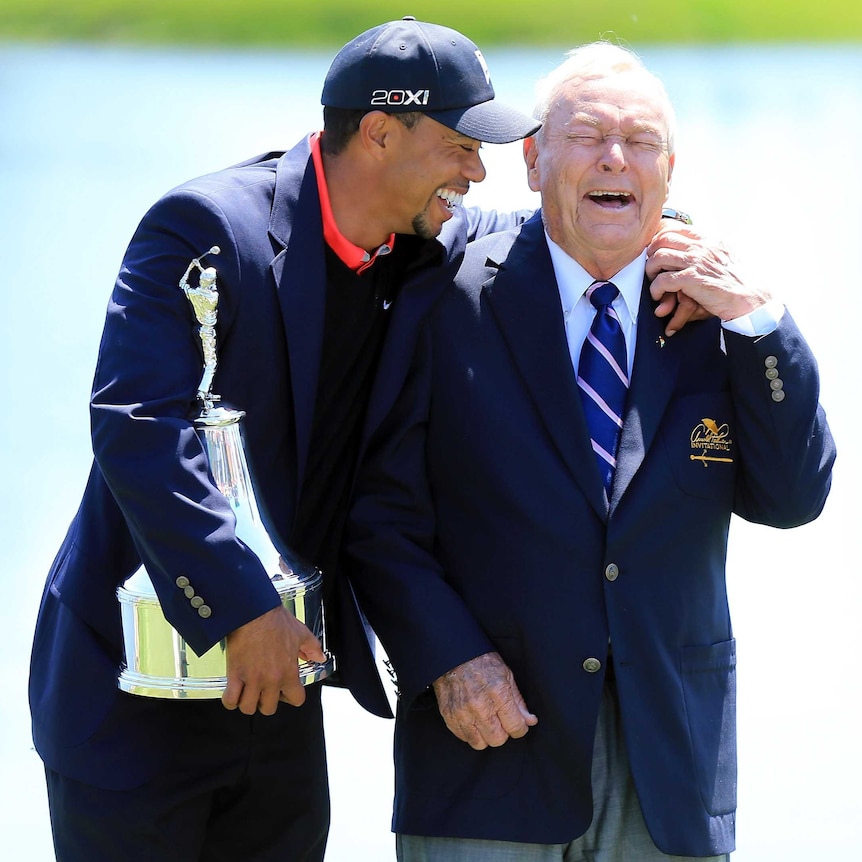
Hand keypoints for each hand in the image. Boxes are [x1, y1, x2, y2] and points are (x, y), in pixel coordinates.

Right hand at [222, 605, 327, 714]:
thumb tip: (320, 657)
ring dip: (247, 701)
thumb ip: (312, 648)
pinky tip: (233, 691)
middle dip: (265, 701)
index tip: (285, 691)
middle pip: (268, 708)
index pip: (296, 700)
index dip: (291, 697)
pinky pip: (230, 700)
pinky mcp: (235, 675)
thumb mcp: (301, 633)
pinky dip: (230, 700)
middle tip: (263, 690)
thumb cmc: (276, 620)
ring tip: (247, 691)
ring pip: (248, 707)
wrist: (253, 612)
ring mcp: (252, 679)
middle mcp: (271, 680)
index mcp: (289, 672)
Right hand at [432, 652, 537, 749]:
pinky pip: (464, 738)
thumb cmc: (482, 662)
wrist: (454, 654)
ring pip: (480, 743)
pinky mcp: (449, 716)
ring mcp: (462, 712)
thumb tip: (530, 721)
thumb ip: (518, 701)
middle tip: (501, 721)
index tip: (518, 724)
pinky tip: (473, 721)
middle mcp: (479, 705)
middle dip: (503, 733)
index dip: (520, 728)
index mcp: (497, 692)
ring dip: (486, 736)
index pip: (515, 726)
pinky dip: (470, 733)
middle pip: (498, 739)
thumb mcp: (506, 675)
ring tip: (486, 722)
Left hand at [646, 225, 770, 333]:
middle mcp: (701, 246)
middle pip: (662, 239)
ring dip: (650, 272)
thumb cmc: (737, 280)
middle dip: (651, 254)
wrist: (750, 298)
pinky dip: (656, 289)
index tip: (654, 251)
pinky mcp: (692, 279)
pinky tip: (659, 296)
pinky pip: (662, 280)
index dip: (658, 238)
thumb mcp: (724, 255)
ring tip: (654, 282)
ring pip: (658, 258)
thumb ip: (707, 248)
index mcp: (708, 239)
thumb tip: (689, 244)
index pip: (674, 227)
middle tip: (652, 268)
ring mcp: (696, 261)